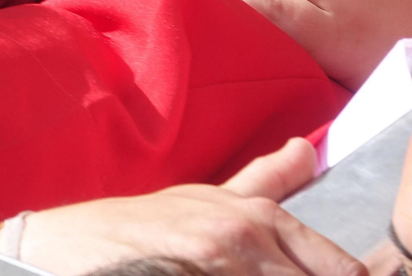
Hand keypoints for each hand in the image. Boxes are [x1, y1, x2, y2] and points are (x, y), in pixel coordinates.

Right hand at [16, 138, 363, 275]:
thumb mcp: (210, 198)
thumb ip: (267, 179)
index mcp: (259, 216)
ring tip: (244, 271)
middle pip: (330, 273)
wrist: (69, 248)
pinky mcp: (201, 269)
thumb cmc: (142, 230)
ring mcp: (225, 258)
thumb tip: (309, 148)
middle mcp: (248, 234)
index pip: (341, 268)